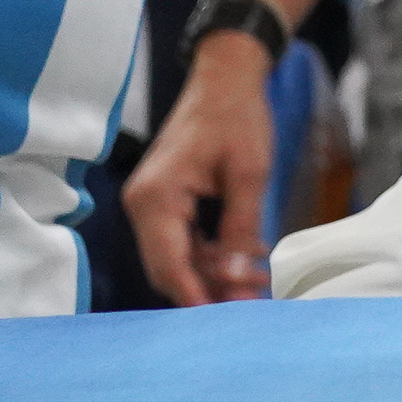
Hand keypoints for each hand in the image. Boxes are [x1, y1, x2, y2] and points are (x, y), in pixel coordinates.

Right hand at [121, 32, 283, 302]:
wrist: (225, 79)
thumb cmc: (236, 116)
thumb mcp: (249, 173)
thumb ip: (242, 227)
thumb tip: (240, 275)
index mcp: (155, 197)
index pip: (169, 263)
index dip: (195, 296)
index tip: (221, 321)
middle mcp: (144, 204)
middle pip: (169, 266)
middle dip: (209, 287)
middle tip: (251, 301)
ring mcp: (152, 204)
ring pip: (177, 257)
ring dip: (213, 272)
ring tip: (257, 281)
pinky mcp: (166, 202)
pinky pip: (183, 241)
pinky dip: (211, 253)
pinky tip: (245, 259)